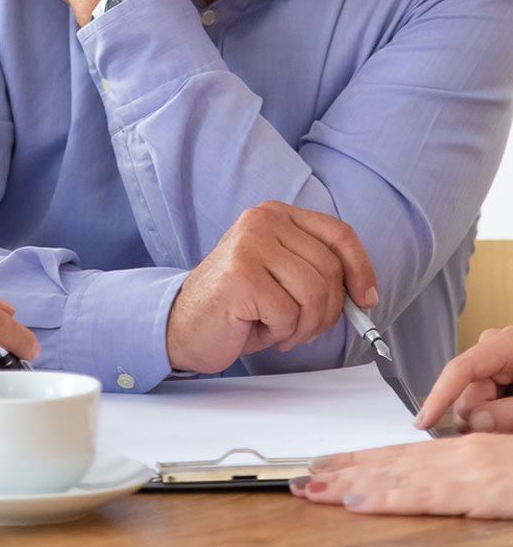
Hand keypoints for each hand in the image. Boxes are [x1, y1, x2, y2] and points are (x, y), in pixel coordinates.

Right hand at [165, 202, 378, 373]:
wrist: (182, 325)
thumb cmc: (238, 305)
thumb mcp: (284, 276)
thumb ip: (319, 271)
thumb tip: (365, 295)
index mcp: (274, 214)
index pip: (338, 234)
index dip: (361, 269)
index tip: (365, 299)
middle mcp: (261, 221)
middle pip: (331, 269)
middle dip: (327, 311)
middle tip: (301, 326)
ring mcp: (248, 245)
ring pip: (315, 293)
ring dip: (304, 325)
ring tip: (279, 327)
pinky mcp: (240, 276)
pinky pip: (289, 313)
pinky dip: (281, 332)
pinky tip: (259, 328)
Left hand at [291, 434, 512, 517]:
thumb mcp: (498, 476)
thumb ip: (466, 479)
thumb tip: (436, 486)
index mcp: (463, 453)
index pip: (398, 455)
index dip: (357, 461)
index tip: (321, 466)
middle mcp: (459, 456)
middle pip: (387, 464)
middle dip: (339, 473)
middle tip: (296, 481)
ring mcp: (468, 472)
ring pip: (395, 478)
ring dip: (347, 484)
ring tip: (310, 491)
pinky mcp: (480, 491)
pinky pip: (424, 497)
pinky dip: (386, 497)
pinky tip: (355, 502)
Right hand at [412, 326, 512, 432]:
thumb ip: (508, 413)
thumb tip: (475, 422)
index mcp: (505, 345)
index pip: (460, 369)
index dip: (439, 396)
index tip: (423, 421)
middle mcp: (495, 349)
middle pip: (466, 390)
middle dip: (481, 415)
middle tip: (508, 427)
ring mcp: (495, 360)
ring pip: (472, 397)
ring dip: (491, 415)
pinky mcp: (498, 372)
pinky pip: (483, 397)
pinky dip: (493, 413)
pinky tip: (509, 416)